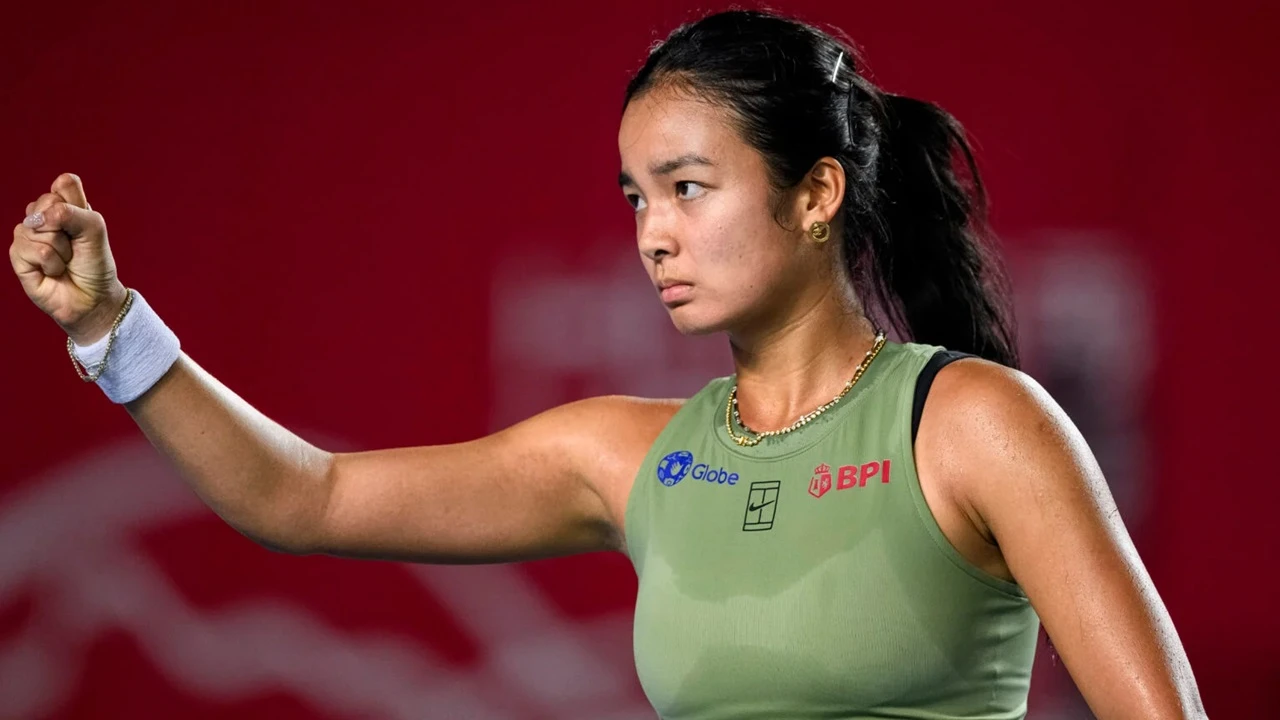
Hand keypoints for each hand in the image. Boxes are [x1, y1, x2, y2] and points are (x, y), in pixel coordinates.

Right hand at [10, 173, 127, 344]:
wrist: (93, 298)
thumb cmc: (95, 264)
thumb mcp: (95, 230)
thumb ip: (71, 211)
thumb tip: (38, 217)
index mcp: (65, 205)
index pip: (64, 183)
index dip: (77, 203)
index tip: (85, 226)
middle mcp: (43, 217)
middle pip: (48, 201)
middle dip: (68, 228)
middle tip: (75, 247)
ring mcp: (28, 235)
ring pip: (39, 227)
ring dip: (60, 249)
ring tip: (65, 261)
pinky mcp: (18, 255)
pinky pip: (34, 249)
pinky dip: (51, 263)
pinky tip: (53, 271)